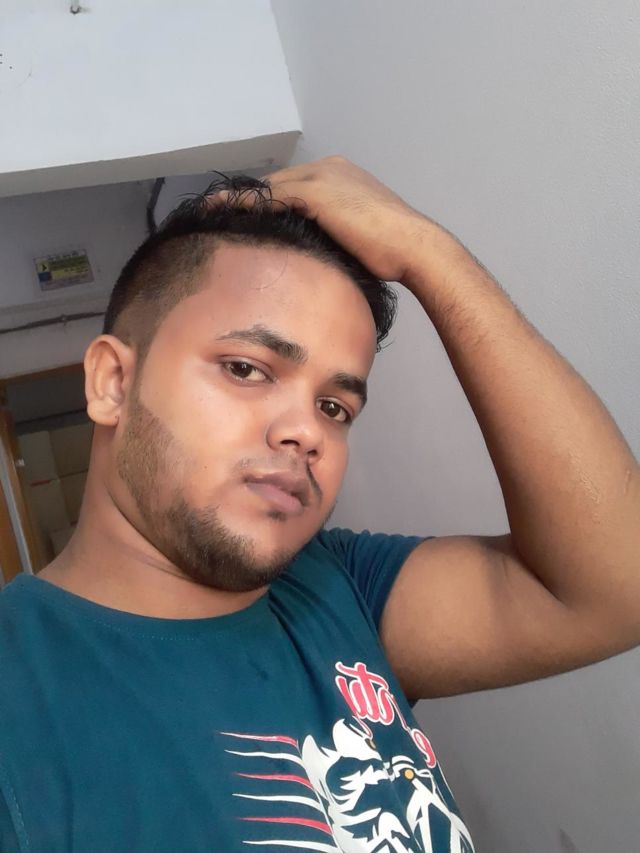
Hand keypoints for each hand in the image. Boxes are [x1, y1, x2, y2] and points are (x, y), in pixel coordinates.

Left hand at [210, 156, 435, 284]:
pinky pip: (269, 197)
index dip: (269, 203)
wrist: (412, 246)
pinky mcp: (315, 191)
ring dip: (238, 200)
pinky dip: (243, 204)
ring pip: (269, 187)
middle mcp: (330, 168)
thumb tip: (314, 258)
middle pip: (277, 182)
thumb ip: (334, 238)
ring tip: (211, 212)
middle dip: (249, 199)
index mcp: (343, 177)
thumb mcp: (357, 240)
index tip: (246, 216)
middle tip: (218, 212)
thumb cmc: (392, 254)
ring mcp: (322, 176)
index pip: (295, 187)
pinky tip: (222, 214)